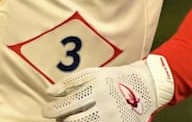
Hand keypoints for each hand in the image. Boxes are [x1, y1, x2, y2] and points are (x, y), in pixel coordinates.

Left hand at [42, 55, 174, 120]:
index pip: (68, 105)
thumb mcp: (93, 74)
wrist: (145, 86)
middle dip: (60, 120)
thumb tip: (48, 92)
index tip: (46, 110)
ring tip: (69, 119)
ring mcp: (113, 119)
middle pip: (73, 121)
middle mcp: (105, 106)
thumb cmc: (114, 78)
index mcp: (96, 89)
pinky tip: (84, 121)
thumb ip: (70, 82)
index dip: (52, 110)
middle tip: (57, 117)